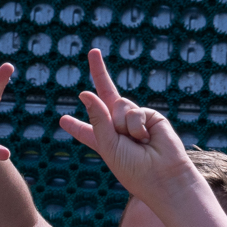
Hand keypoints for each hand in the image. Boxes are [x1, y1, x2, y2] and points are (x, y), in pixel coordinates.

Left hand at [59, 50, 193, 200]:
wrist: (163, 175)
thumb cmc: (133, 168)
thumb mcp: (108, 146)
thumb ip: (97, 119)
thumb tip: (85, 92)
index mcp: (104, 143)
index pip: (86, 131)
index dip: (76, 126)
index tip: (63, 120)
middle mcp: (117, 129)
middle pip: (103, 98)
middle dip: (100, 72)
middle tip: (93, 51)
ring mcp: (133, 121)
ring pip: (118, 105)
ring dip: (122, 123)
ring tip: (135, 141)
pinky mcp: (149, 116)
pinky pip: (133, 111)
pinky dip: (136, 125)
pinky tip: (145, 138)